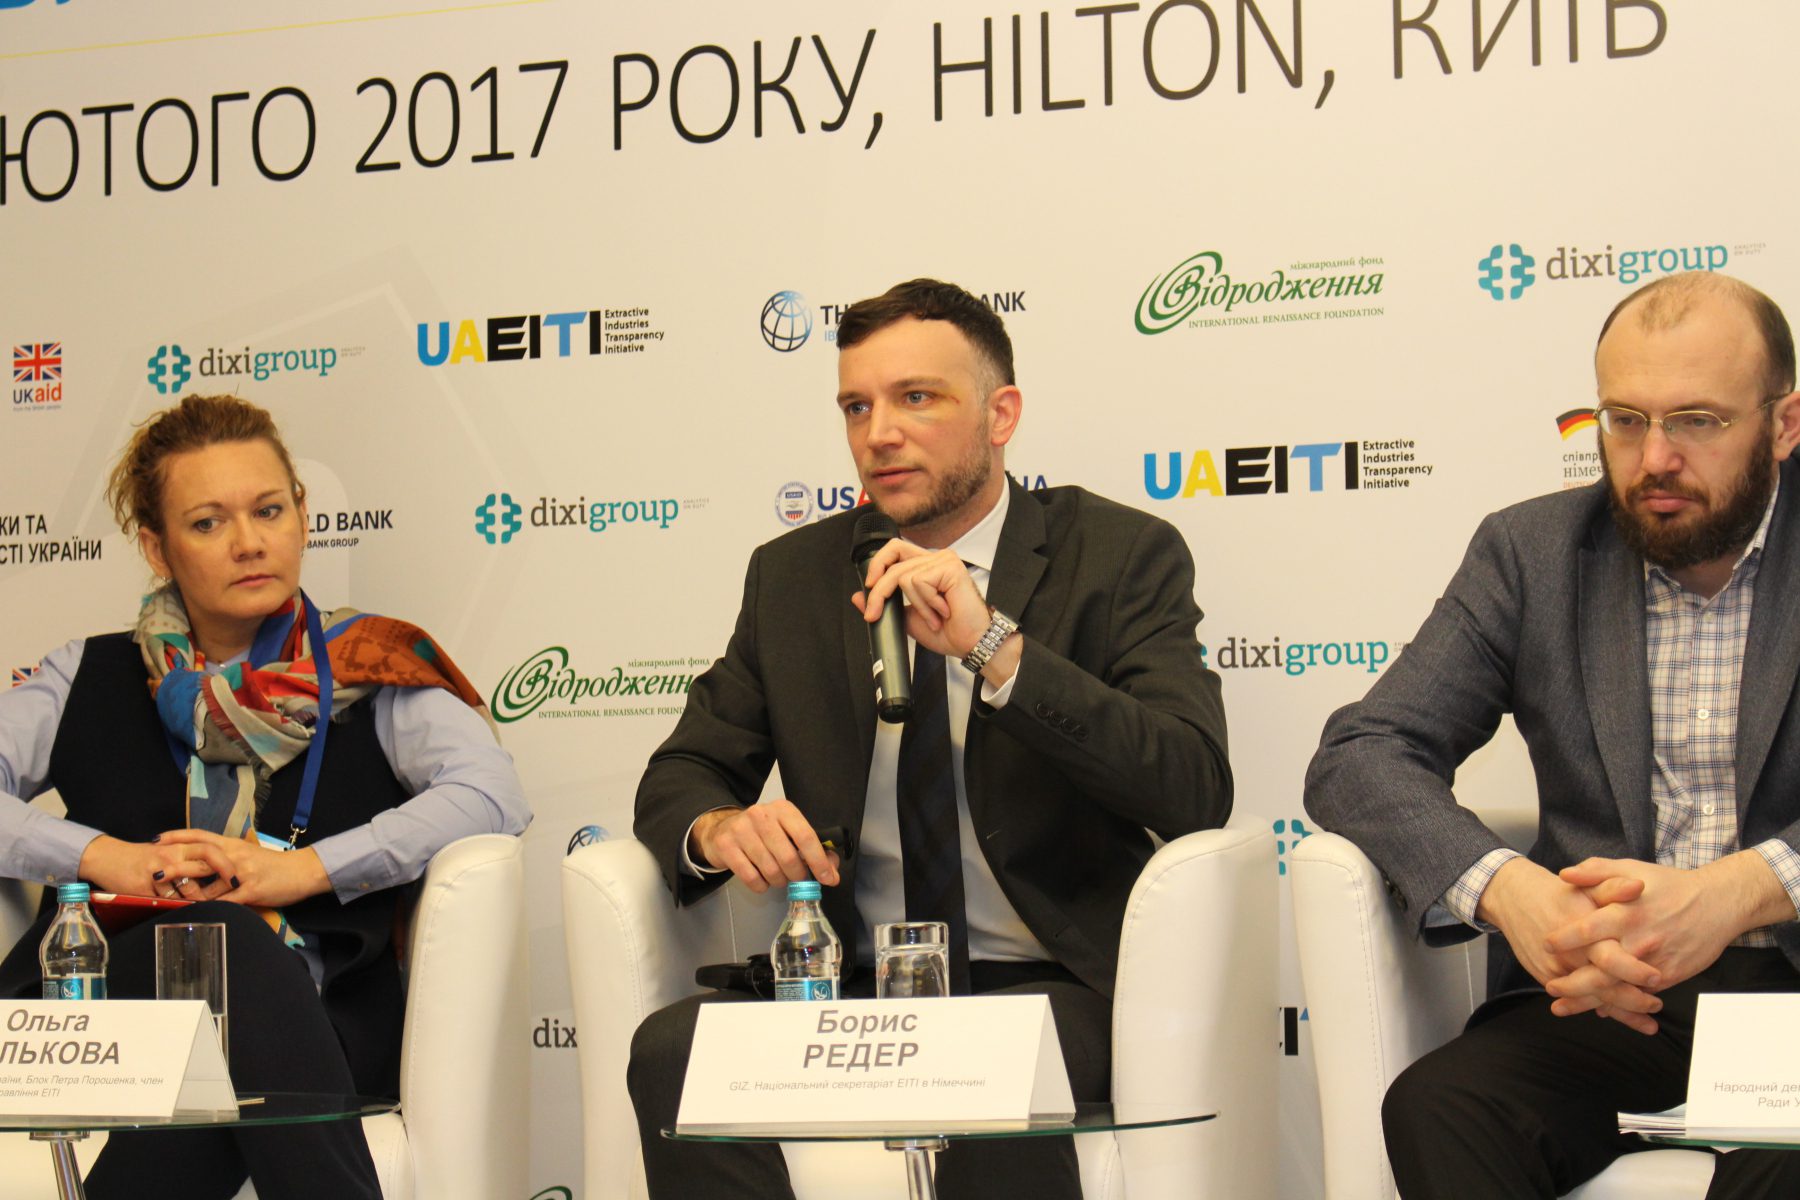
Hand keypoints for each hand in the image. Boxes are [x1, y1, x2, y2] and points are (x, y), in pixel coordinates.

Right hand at [77, 834, 223, 899]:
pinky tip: (176, 907)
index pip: (210, 850)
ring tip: (201, 904)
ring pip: (187, 889)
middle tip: (228, 893)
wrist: (106, 858)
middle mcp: (170, 856)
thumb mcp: (166, 851)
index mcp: (178, 846)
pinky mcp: (144, 887)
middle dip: (219, 882)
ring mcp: (157, 872)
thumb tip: (214, 874)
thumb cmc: (140, 857)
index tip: (235, 877)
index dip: (225, 863)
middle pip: (204, 867)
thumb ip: (187, 859)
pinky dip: (175, 905)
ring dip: (197, 899)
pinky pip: (166, 901)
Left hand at [151, 829, 331, 907]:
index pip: (200, 836)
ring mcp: (243, 874)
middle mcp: (235, 856)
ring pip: (208, 885)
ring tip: (171, 901)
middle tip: (154, 872)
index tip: (156, 839)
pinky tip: (197, 914)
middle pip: (199, 858)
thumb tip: (205, 864)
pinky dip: (210, 908)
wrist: (304, 871)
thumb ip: (227, 857)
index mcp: (233, 845)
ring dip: (189, 895)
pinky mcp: (251, 891)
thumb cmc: (276, 865)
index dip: (177, 836)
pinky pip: (225, 902)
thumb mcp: (249, 855)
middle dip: (174, 866)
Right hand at [689, 800, 840, 892]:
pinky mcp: (726, 846)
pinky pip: (751, 878)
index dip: (818, 861)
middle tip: (796, 878)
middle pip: (789, 857)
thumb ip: (813, 850)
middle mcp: (761, 815)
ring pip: (770, 870)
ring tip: (778, 877)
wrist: (723, 828)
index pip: (805, 836)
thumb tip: (831, 874)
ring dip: (779, 881)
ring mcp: (741, 829)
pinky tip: (762, 880)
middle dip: (797, 875)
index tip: (827, 878)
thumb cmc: (763, 832)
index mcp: (783, 809)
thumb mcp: (788, 832)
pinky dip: (761, 886)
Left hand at [853, 540, 990, 663]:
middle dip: (880, 589)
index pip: (894, 550)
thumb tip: (857, 596)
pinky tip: (942, 612)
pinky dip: (926, 604)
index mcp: (927, 565)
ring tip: (933, 618)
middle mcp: (936, 558)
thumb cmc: (948, 631)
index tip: (869, 593)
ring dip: (916, 605)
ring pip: (903, 575)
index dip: (877, 566)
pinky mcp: (950, 567)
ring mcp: (944, 560)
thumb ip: (886, 605)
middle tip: (875, 611)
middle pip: (893, 557)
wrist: (970, 644)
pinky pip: (918, 582)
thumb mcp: (907, 618)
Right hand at [1477, 857, 1663, 1034]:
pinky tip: (1618, 1015)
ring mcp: (1555, 969)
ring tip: (1647, 1023)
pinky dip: (1597, 1008)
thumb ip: (1613, 888)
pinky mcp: (1546, 977)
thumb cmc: (1557, 893)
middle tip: (1656, 1004)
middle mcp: (1568, 955)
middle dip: (1632, 1001)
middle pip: (1602, 986)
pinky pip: (1575, 998)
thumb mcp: (1586, 885)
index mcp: (1581, 931)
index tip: (1657, 977)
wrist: (1514, 898)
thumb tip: (1638, 886)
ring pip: (1590, 998)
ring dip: (1620, 1013)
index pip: (1609, 958)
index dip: (1633, 970)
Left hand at [1543, 853, 1790, 1023]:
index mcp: (1625, 912)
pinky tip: (1599, 1008)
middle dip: (1572, 984)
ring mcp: (1655, 961)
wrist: (1718, 903)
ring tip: (1564, 1007)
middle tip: (1550, 988)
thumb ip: (1595, 871)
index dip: (1564, 940)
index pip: (1587, 930)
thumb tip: (1563, 874)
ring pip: (1618, 989)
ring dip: (1590, 1001)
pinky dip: (1619, 1004)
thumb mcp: (1630, 868)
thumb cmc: (1669, 885)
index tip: (1545, 945)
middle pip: (1600, 970)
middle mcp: (1638, 940)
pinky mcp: (1670, 976)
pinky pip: (1640, 995)